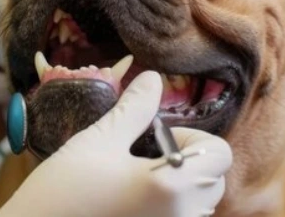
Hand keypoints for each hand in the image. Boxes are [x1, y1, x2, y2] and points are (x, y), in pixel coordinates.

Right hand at [0, 71, 232, 216]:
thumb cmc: (64, 191)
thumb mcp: (99, 141)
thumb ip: (134, 109)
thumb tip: (153, 80)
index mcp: (174, 187)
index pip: (220, 154)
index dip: (191, 138)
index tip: (155, 138)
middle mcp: (182, 216)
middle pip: (214, 180)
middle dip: (187, 162)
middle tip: (144, 157)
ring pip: (198, 203)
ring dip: (179, 186)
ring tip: (135, 180)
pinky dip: (167, 207)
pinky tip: (132, 201)